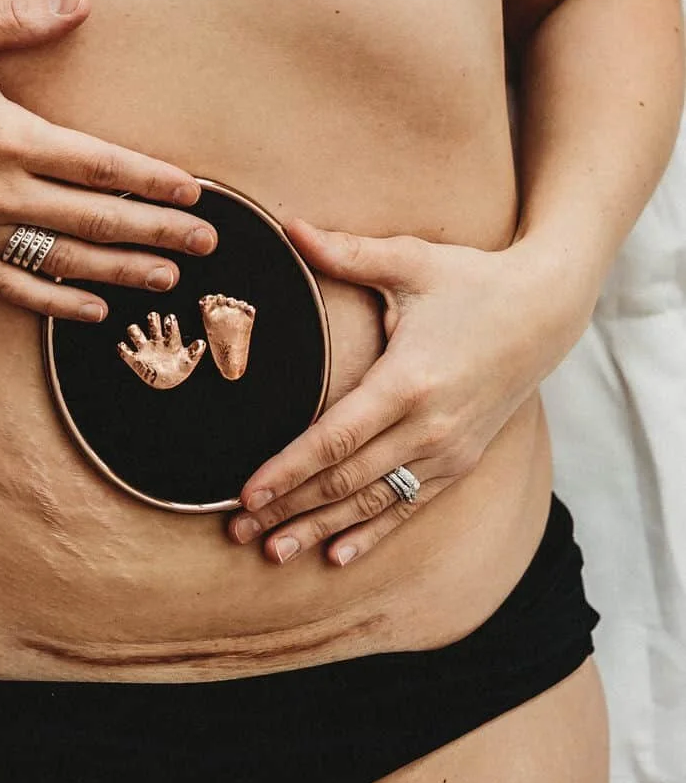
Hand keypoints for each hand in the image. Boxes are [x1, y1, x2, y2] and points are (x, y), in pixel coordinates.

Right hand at [0, 0, 216, 319]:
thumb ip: (19, 17)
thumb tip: (82, 1)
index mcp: (6, 135)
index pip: (101, 165)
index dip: (153, 181)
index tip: (194, 193)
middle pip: (96, 219)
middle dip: (159, 233)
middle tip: (208, 245)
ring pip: (64, 261)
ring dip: (122, 271)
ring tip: (169, 280)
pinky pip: (12, 288)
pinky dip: (57, 303)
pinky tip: (94, 311)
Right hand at [117, 312, 205, 387]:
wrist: (168, 384)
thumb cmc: (179, 370)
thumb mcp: (189, 361)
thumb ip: (195, 352)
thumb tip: (201, 343)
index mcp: (170, 339)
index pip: (169, 324)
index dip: (169, 320)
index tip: (170, 319)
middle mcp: (157, 340)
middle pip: (152, 322)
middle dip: (152, 319)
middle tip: (153, 319)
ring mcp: (145, 349)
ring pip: (135, 332)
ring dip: (134, 330)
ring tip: (137, 333)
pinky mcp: (135, 359)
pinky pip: (124, 351)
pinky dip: (122, 348)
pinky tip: (124, 346)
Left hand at [228, 218, 585, 565]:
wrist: (546, 311)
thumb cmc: (472, 280)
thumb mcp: (412, 260)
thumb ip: (347, 252)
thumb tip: (288, 226)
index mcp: (409, 381)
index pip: (335, 438)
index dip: (287, 470)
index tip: (245, 495)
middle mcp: (430, 427)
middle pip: (346, 481)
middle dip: (288, 508)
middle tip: (237, 532)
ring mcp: (448, 451)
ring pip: (373, 503)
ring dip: (320, 530)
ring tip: (273, 554)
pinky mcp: (460, 462)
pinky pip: (408, 507)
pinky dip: (371, 534)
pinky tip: (335, 556)